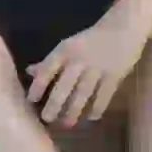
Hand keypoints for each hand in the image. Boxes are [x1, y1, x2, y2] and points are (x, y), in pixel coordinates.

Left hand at [22, 19, 147, 129]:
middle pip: (64, 85)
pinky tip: (91, 118)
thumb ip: (50, 61)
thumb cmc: (91, 39)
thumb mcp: (68, 45)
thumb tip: (29, 71)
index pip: (47, 70)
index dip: (38, 86)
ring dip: (74, 110)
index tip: (31, 100)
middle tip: (46, 119)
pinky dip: (98, 107)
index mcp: (64, 50)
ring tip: (66, 124)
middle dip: (54, 103)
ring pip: (83, 93)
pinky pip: (104, 94)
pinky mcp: (115, 75)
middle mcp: (79, 60)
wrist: (123, 28)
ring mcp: (97, 68)